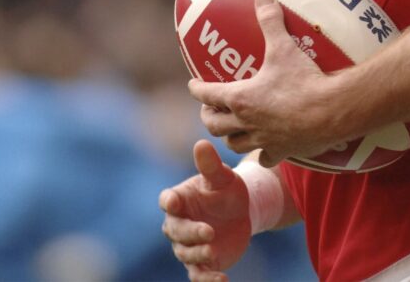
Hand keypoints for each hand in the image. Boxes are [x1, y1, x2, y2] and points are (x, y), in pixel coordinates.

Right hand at [160, 140, 250, 281]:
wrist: (242, 210)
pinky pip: (199, 274)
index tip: (172, 202)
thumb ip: (211, 164)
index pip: (167, 200)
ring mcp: (189, 245)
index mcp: (179, 199)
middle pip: (176, 231)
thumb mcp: (222, 176)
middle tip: (209, 232)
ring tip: (213, 252)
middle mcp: (178, 224)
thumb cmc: (226, 189)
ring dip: (198, 254)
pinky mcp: (202, 262)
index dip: (169, 202)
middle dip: (190, 233)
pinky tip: (222, 280)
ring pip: (186, 253)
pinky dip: (208, 280)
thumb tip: (202, 143)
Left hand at [189, 0, 352, 166]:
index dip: (197, 89)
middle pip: (215, 125)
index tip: (192, 84)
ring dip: (230, 136)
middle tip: (210, 109)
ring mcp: (264, 139)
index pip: (207, 94)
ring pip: (235, 144)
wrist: (332, 111)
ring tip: (232, 129)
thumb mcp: (284, 47)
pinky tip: (265, 150)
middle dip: (208, 116)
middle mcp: (246, 122)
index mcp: (240, 98)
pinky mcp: (283, 151)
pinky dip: (261, 154)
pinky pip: (265, 157)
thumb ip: (270, 21)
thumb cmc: (303, 80)